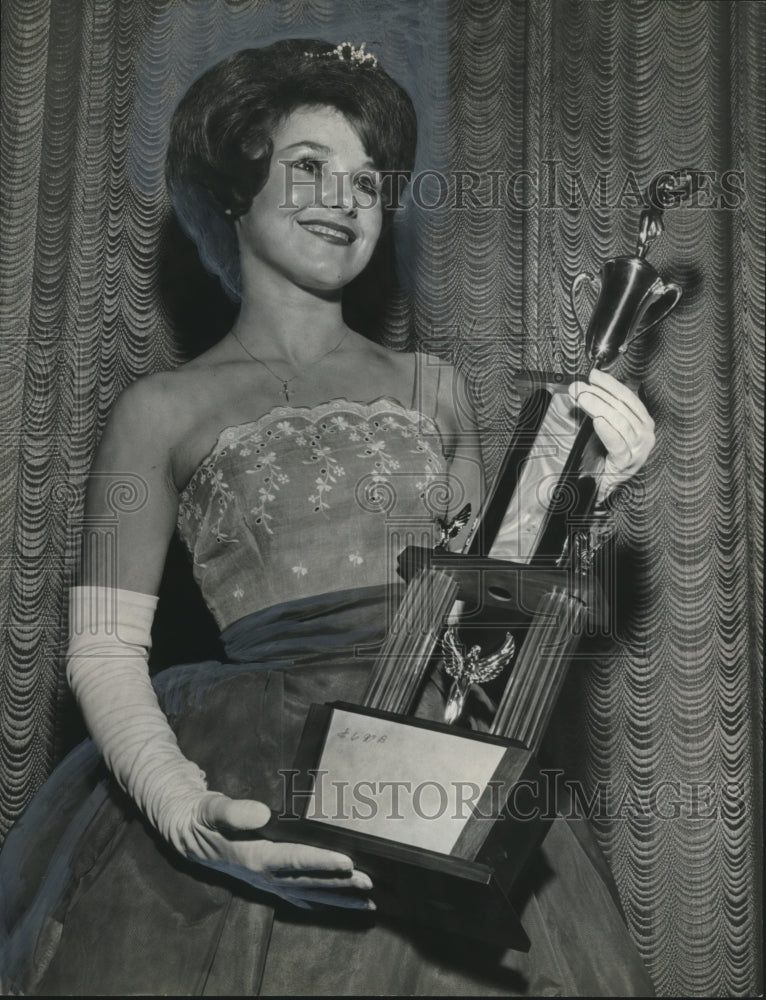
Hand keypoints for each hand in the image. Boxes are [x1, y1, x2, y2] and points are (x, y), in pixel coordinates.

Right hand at [181, 792, 374, 910]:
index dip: (321, 861)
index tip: (347, 861)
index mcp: (252, 856)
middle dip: (340, 883)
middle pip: (308, 881)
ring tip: (367, 899)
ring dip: (339, 897)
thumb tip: (261, 814)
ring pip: (309, 893)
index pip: (292, 860)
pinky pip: (299, 897)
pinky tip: (339, 904)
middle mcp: (263, 875)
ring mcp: (266, 883)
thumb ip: (234, 812)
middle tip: (370, 882)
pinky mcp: (268, 883)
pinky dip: (322, 901)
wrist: (187, 834)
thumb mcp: (212, 809)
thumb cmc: (202, 817)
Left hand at [568, 368, 655, 498]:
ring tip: (582, 399)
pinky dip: (607, 430)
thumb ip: (598, 408)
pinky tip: (597, 421)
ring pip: (619, 421)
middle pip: (622, 407)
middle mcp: (645, 433)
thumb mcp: (605, 426)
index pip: (627, 397)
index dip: (610, 384)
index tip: (593, 376)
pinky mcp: (628, 462)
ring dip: (598, 407)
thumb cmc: (604, 454)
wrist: (602, 485)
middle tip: (580, 388)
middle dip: (599, 394)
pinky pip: (618, 443)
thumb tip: (580, 388)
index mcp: (642, 421)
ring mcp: (639, 449)